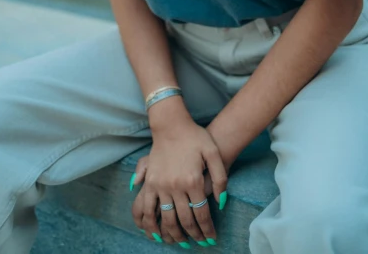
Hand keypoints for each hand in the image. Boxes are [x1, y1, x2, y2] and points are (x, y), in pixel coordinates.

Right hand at [130, 118, 227, 245]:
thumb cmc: (195, 137)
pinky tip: (155, 233)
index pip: (201, 213)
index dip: (207, 229)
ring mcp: (160, 185)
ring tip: (180, 242)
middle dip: (194, 235)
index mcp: (193, 180)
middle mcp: (176, 186)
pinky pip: (146, 208)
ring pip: (166, 219)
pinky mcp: (149, 182)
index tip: (211, 239)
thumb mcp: (214, 153)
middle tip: (200, 242)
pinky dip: (149, 223)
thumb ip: (221, 178)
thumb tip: (221, 203)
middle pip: (185, 220)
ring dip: (173, 234)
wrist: (172, 124)